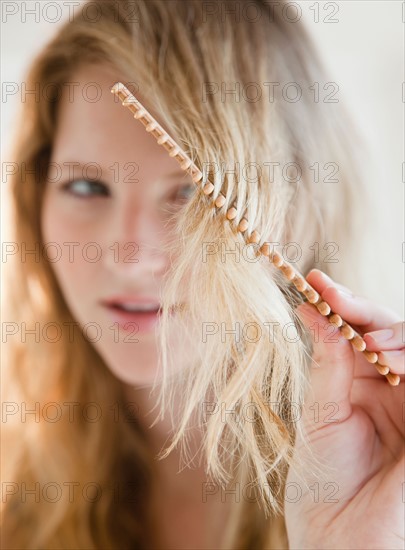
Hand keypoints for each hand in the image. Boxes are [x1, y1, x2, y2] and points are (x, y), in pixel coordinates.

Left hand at [285, 269, 403, 548]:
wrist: (339, 530)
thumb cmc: (323, 473)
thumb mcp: (321, 409)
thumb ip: (328, 360)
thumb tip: (313, 309)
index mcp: (357, 379)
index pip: (356, 329)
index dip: (340, 302)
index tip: (314, 280)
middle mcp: (388, 384)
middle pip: (390, 329)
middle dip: (365, 311)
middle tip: (337, 301)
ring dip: (395, 336)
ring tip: (370, 344)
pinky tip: (388, 360)